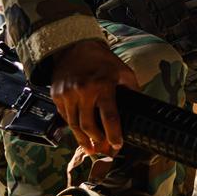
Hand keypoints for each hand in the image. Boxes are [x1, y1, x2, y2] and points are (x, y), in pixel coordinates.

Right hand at [49, 39, 139, 155]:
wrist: (74, 46)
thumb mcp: (123, 72)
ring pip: (74, 125)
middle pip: (88, 126)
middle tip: (103, 149)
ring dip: (82, 139)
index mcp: (102, 85)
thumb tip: (141, 108)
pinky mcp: (56, 95)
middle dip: (97, 141)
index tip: (117, 145)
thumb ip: (132, 91)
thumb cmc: (102, 60)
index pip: (109, 117)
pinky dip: (72, 126)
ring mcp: (67, 93)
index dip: (114, 134)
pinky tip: (79, 132)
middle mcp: (83, 91)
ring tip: (90, 148)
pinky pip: (64, 117)